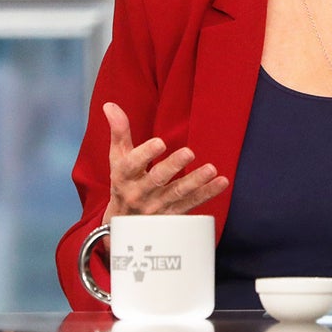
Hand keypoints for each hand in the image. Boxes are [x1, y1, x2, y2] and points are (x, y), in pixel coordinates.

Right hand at [101, 101, 228, 222]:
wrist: (124, 226)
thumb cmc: (124, 183)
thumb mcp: (117, 159)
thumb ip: (119, 132)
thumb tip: (110, 105)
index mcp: (124, 176)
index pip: (132, 165)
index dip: (145, 153)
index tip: (160, 142)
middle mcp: (139, 193)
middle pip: (157, 179)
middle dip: (173, 166)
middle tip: (189, 152)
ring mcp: (156, 207)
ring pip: (177, 193)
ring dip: (195, 181)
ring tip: (211, 169)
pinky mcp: (172, 216)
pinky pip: (192, 204)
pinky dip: (207, 194)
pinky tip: (221, 182)